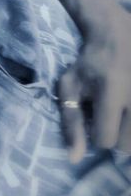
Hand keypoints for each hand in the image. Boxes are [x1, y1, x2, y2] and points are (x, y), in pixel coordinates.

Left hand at [57, 5, 130, 162]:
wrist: (117, 35)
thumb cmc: (88, 63)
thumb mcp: (70, 87)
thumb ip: (71, 122)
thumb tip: (74, 160)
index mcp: (110, 90)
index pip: (105, 139)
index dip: (97, 135)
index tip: (95, 120)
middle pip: (128, 146)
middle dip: (117, 137)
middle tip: (113, 117)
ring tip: (124, 112)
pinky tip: (129, 110)